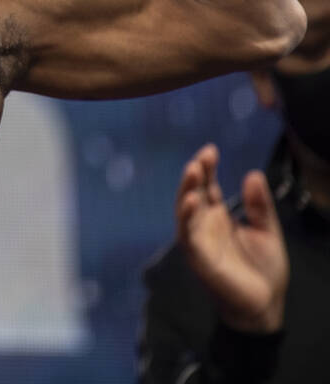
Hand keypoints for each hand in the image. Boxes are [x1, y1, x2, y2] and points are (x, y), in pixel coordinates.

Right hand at [175, 144, 288, 332]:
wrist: (264, 304)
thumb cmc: (264, 269)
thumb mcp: (268, 231)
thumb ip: (259, 206)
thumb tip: (252, 173)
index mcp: (218, 217)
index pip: (207, 187)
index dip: (207, 168)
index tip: (211, 149)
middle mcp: (203, 225)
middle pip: (192, 194)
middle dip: (194, 175)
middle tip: (201, 157)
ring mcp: (198, 240)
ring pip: (185, 211)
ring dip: (186, 190)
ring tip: (192, 170)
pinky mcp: (199, 258)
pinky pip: (189, 235)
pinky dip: (187, 218)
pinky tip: (192, 201)